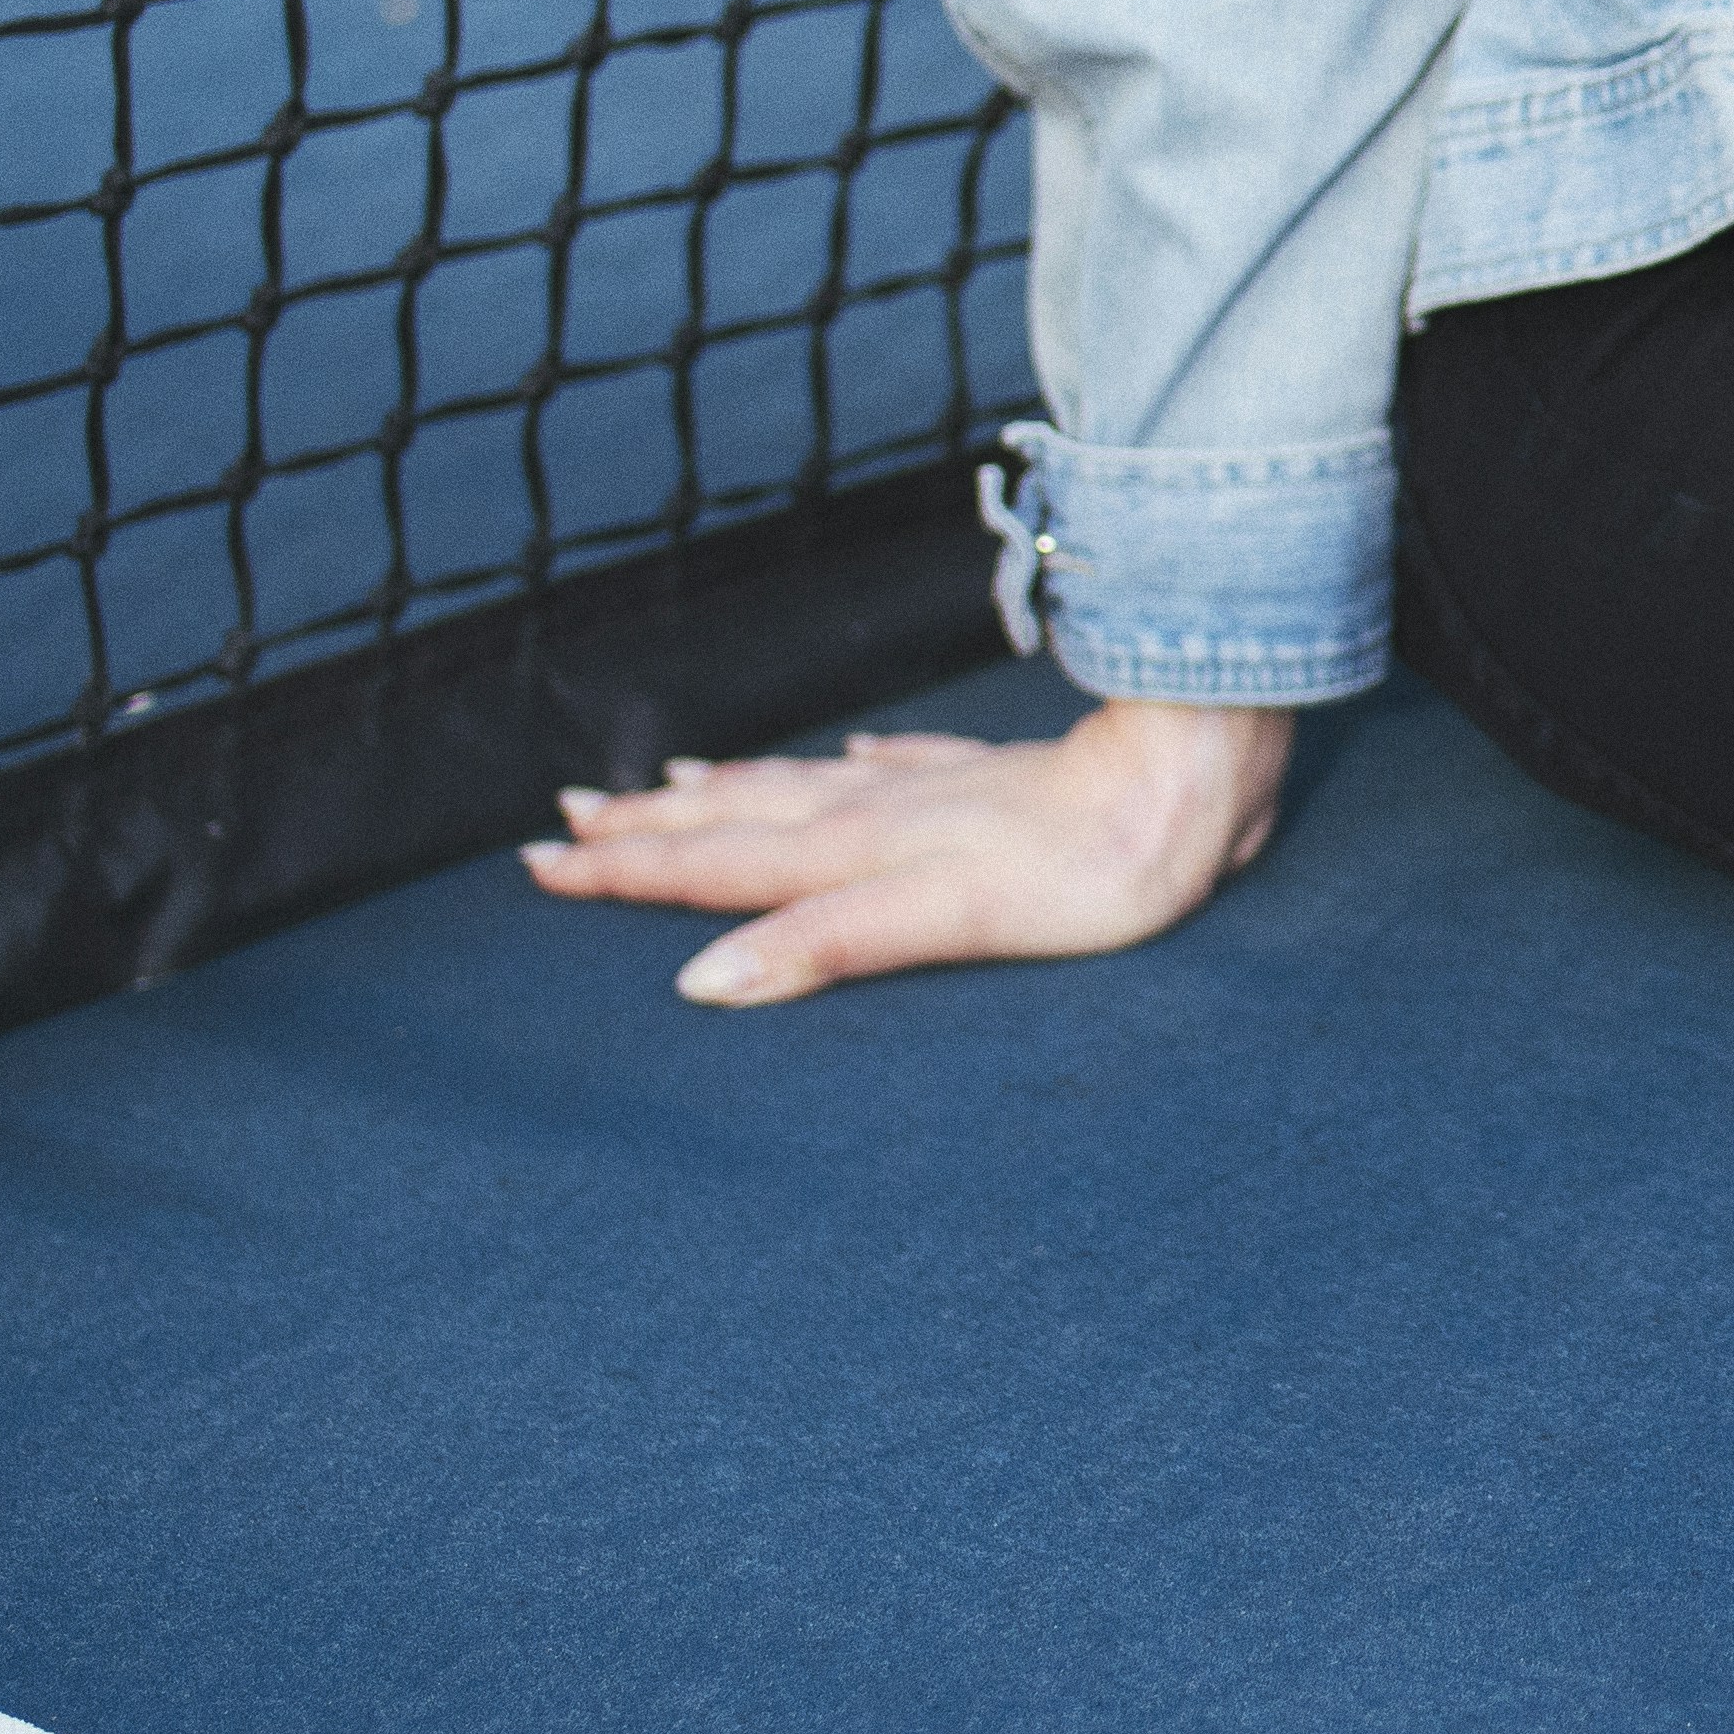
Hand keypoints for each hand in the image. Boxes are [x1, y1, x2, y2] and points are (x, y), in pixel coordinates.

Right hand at [517, 697, 1295, 1003]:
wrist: (1190, 776)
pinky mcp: (998, 777)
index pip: (719, 866)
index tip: (542, 866)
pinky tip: (852, 751)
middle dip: (651, 829)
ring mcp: (939, 788)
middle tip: (567, 821)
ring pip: (806, 788)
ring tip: (670, 784)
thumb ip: (827, 944)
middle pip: (744, 818)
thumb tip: (700, 982)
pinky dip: (855, 763)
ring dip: (730, 791)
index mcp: (860, 851)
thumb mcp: (946, 919)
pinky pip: (898, 766)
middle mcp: (883, 810)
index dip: (631, 873)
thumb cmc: (1084, 865)